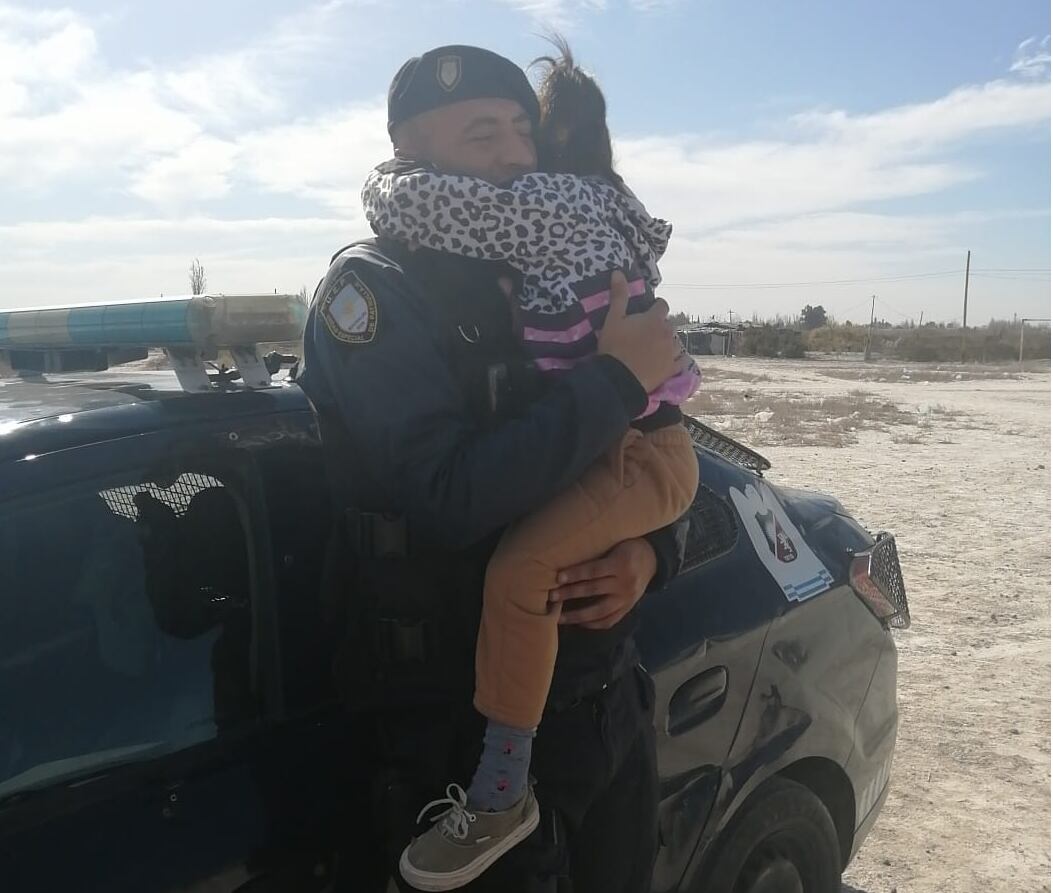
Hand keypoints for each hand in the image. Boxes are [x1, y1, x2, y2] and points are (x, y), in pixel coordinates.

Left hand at [550, 538, 657, 629]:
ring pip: (600, 611)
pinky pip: (610, 620)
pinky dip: (593, 624)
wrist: (652, 560)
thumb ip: (597, 554)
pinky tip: (579, 623)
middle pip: (593, 590)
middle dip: (570, 594)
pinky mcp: (628, 609)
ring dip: (577, 615)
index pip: (594, 571)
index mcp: (621, 563)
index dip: (575, 574)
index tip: (558, 578)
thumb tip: (567, 561)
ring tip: (559, 617)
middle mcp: (625, 583)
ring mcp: (627, 599)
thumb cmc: (626, 547)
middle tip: (551, 596)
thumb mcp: (615, 544)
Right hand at [597, 272, 679, 392]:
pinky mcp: (672, 369)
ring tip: (655, 349)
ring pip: (675, 342)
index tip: (647, 311)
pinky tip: (667, 362)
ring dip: (667, 342)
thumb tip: (618, 272)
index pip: (662, 305)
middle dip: (660, 326)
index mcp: (654, 319)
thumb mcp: (613, 319)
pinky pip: (679, 361)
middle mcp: (667, 333)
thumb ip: (619, 296)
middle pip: (668, 324)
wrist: (619, 378)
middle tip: (646, 334)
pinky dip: (675, 360)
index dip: (655, 307)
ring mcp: (671, 352)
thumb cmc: (614, 347)